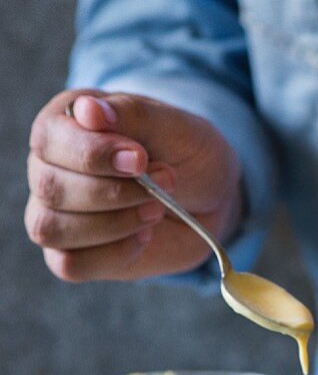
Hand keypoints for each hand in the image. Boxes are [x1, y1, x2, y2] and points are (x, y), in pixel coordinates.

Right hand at [26, 90, 241, 280]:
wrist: (212, 195)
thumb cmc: (186, 151)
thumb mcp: (173, 124)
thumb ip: (131, 113)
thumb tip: (87, 109)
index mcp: (66, 122)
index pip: (49, 138)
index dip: (92, 154)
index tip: (141, 159)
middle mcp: (49, 166)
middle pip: (50, 187)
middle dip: (114, 191)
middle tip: (165, 181)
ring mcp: (57, 213)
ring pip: (51, 228)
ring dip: (113, 223)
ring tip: (156, 208)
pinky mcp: (74, 253)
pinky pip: (69, 264)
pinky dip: (112, 253)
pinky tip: (143, 236)